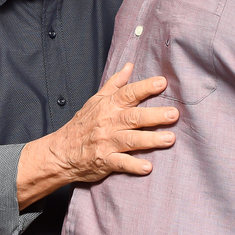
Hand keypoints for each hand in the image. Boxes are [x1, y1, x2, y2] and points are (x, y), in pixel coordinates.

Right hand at [47, 62, 177, 181]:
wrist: (61, 151)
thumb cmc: (81, 124)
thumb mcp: (95, 100)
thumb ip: (115, 84)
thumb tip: (130, 66)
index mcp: (108, 106)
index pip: (128, 93)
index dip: (145, 87)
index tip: (162, 82)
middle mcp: (108, 123)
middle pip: (133, 117)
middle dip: (154, 115)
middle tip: (173, 114)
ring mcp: (107, 142)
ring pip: (131, 140)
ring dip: (151, 140)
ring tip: (170, 139)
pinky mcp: (105, 161)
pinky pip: (121, 163)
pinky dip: (134, 166)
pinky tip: (147, 167)